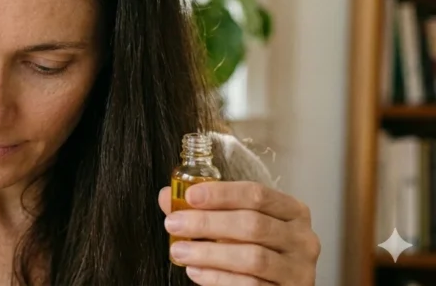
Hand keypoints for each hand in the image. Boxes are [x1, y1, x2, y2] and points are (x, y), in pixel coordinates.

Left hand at [158, 181, 320, 284]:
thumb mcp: (236, 225)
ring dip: (209, 253)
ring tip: (180, 251)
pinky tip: (197, 272)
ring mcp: (299, 269)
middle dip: (208, 223)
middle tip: (174, 224)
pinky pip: (251, 285)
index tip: (190, 195)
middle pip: (253, 224)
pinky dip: (218, 278)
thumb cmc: (257, 249)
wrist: (276, 285)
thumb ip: (206, 210)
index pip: (257, 194)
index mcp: (292, 211)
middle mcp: (302, 238)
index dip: (221, 193)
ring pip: (252, 257)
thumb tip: (168, 196)